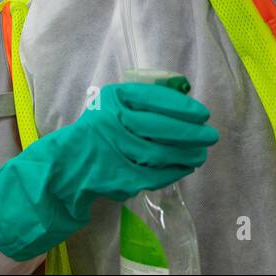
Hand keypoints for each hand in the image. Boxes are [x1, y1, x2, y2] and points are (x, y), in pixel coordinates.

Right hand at [0, 83, 218, 260]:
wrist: (65, 166)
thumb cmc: (94, 133)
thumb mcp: (111, 107)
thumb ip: (140, 102)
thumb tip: (183, 99)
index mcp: (112, 100)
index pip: (154, 99)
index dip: (182, 106)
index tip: (201, 113)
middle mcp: (112, 123)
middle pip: (160, 126)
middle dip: (190, 131)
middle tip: (210, 134)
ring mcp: (115, 152)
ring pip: (160, 152)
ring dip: (187, 153)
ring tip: (201, 152)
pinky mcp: (120, 177)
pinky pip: (155, 173)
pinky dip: (174, 171)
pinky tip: (186, 167)